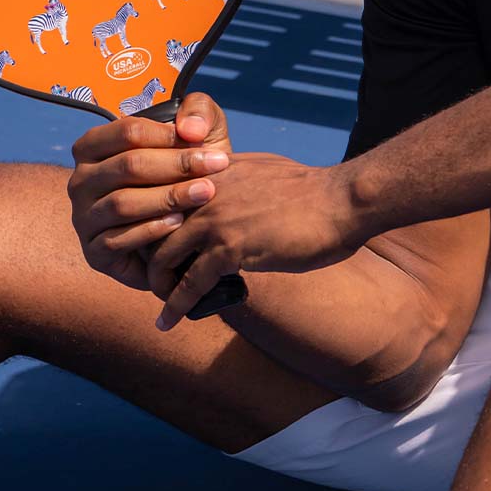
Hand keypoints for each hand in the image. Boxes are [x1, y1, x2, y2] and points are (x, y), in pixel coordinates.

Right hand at [67, 92, 232, 291]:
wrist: (188, 225)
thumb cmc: (188, 172)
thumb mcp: (199, 133)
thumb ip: (198, 112)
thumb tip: (189, 128)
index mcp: (95, 146)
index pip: (127, 132)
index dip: (167, 135)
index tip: (203, 141)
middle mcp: (82, 181)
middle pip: (127, 166)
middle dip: (176, 165)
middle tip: (216, 166)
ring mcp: (83, 218)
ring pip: (122, 204)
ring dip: (168, 197)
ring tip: (204, 193)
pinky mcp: (93, 252)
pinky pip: (117, 241)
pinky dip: (151, 230)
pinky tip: (180, 222)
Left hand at [146, 153, 362, 330]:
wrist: (342, 200)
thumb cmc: (313, 190)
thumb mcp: (263, 170)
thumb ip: (235, 181)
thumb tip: (229, 196)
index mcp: (212, 169)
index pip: (162, 195)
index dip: (152, 222)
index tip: (153, 244)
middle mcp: (205, 190)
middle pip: (151, 225)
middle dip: (148, 255)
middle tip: (155, 277)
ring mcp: (215, 218)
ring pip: (163, 255)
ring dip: (157, 283)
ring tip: (161, 301)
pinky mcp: (229, 247)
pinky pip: (189, 282)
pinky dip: (175, 305)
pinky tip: (168, 320)